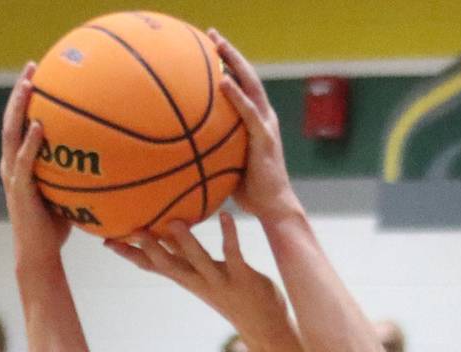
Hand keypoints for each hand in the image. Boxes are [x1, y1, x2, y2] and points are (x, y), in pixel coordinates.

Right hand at [0, 65, 71, 271]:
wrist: (39, 255)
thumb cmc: (56, 230)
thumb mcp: (69, 194)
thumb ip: (77, 175)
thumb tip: (106, 160)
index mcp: (20, 164)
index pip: (19, 125)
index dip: (25, 100)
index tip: (38, 77)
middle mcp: (11, 165)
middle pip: (11, 120)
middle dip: (20, 92)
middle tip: (31, 67)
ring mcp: (13, 177)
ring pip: (11, 134)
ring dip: (19, 106)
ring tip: (29, 83)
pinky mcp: (19, 191)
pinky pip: (24, 162)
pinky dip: (30, 143)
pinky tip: (38, 125)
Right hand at [106, 212, 284, 333]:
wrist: (265, 329)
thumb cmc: (234, 297)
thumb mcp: (204, 276)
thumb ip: (185, 255)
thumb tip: (167, 229)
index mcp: (187, 280)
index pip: (152, 267)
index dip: (130, 255)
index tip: (106, 241)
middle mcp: (199, 283)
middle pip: (169, 267)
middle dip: (151, 249)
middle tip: (133, 230)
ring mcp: (221, 282)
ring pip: (199, 261)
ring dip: (187, 243)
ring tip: (173, 221)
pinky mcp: (243, 278)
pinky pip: (234, 255)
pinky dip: (229, 235)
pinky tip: (226, 216)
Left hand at [208, 30, 299, 222]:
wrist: (272, 206)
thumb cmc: (250, 191)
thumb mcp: (228, 165)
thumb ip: (215, 152)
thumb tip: (188, 151)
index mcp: (257, 122)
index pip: (244, 87)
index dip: (230, 65)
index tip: (213, 50)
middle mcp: (264, 118)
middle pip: (248, 77)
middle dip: (230, 54)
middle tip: (213, 35)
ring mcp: (266, 126)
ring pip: (251, 85)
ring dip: (234, 62)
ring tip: (217, 44)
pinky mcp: (265, 138)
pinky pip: (248, 112)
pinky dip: (236, 95)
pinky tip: (222, 79)